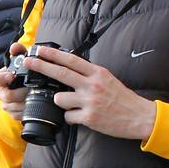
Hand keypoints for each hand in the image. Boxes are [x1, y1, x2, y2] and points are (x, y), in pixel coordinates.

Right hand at [0, 42, 28, 119]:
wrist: (31, 89)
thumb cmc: (24, 74)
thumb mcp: (22, 61)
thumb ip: (19, 52)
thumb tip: (15, 46)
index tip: (11, 76)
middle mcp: (1, 92)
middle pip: (5, 96)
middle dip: (19, 92)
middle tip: (30, 88)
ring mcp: (6, 104)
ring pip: (12, 107)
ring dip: (25, 102)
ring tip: (35, 95)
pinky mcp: (13, 114)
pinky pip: (18, 115)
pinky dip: (27, 110)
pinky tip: (34, 104)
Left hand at [24, 45, 158, 140]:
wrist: (139, 117)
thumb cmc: (122, 98)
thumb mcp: (107, 79)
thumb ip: (88, 74)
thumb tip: (68, 68)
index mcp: (98, 73)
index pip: (72, 60)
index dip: (53, 54)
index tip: (39, 50)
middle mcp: (93, 85)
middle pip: (61, 73)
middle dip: (41, 66)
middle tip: (28, 62)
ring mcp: (90, 101)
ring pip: (59, 98)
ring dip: (61, 102)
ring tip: (74, 105)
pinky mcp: (89, 117)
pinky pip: (67, 116)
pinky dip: (70, 117)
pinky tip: (81, 117)